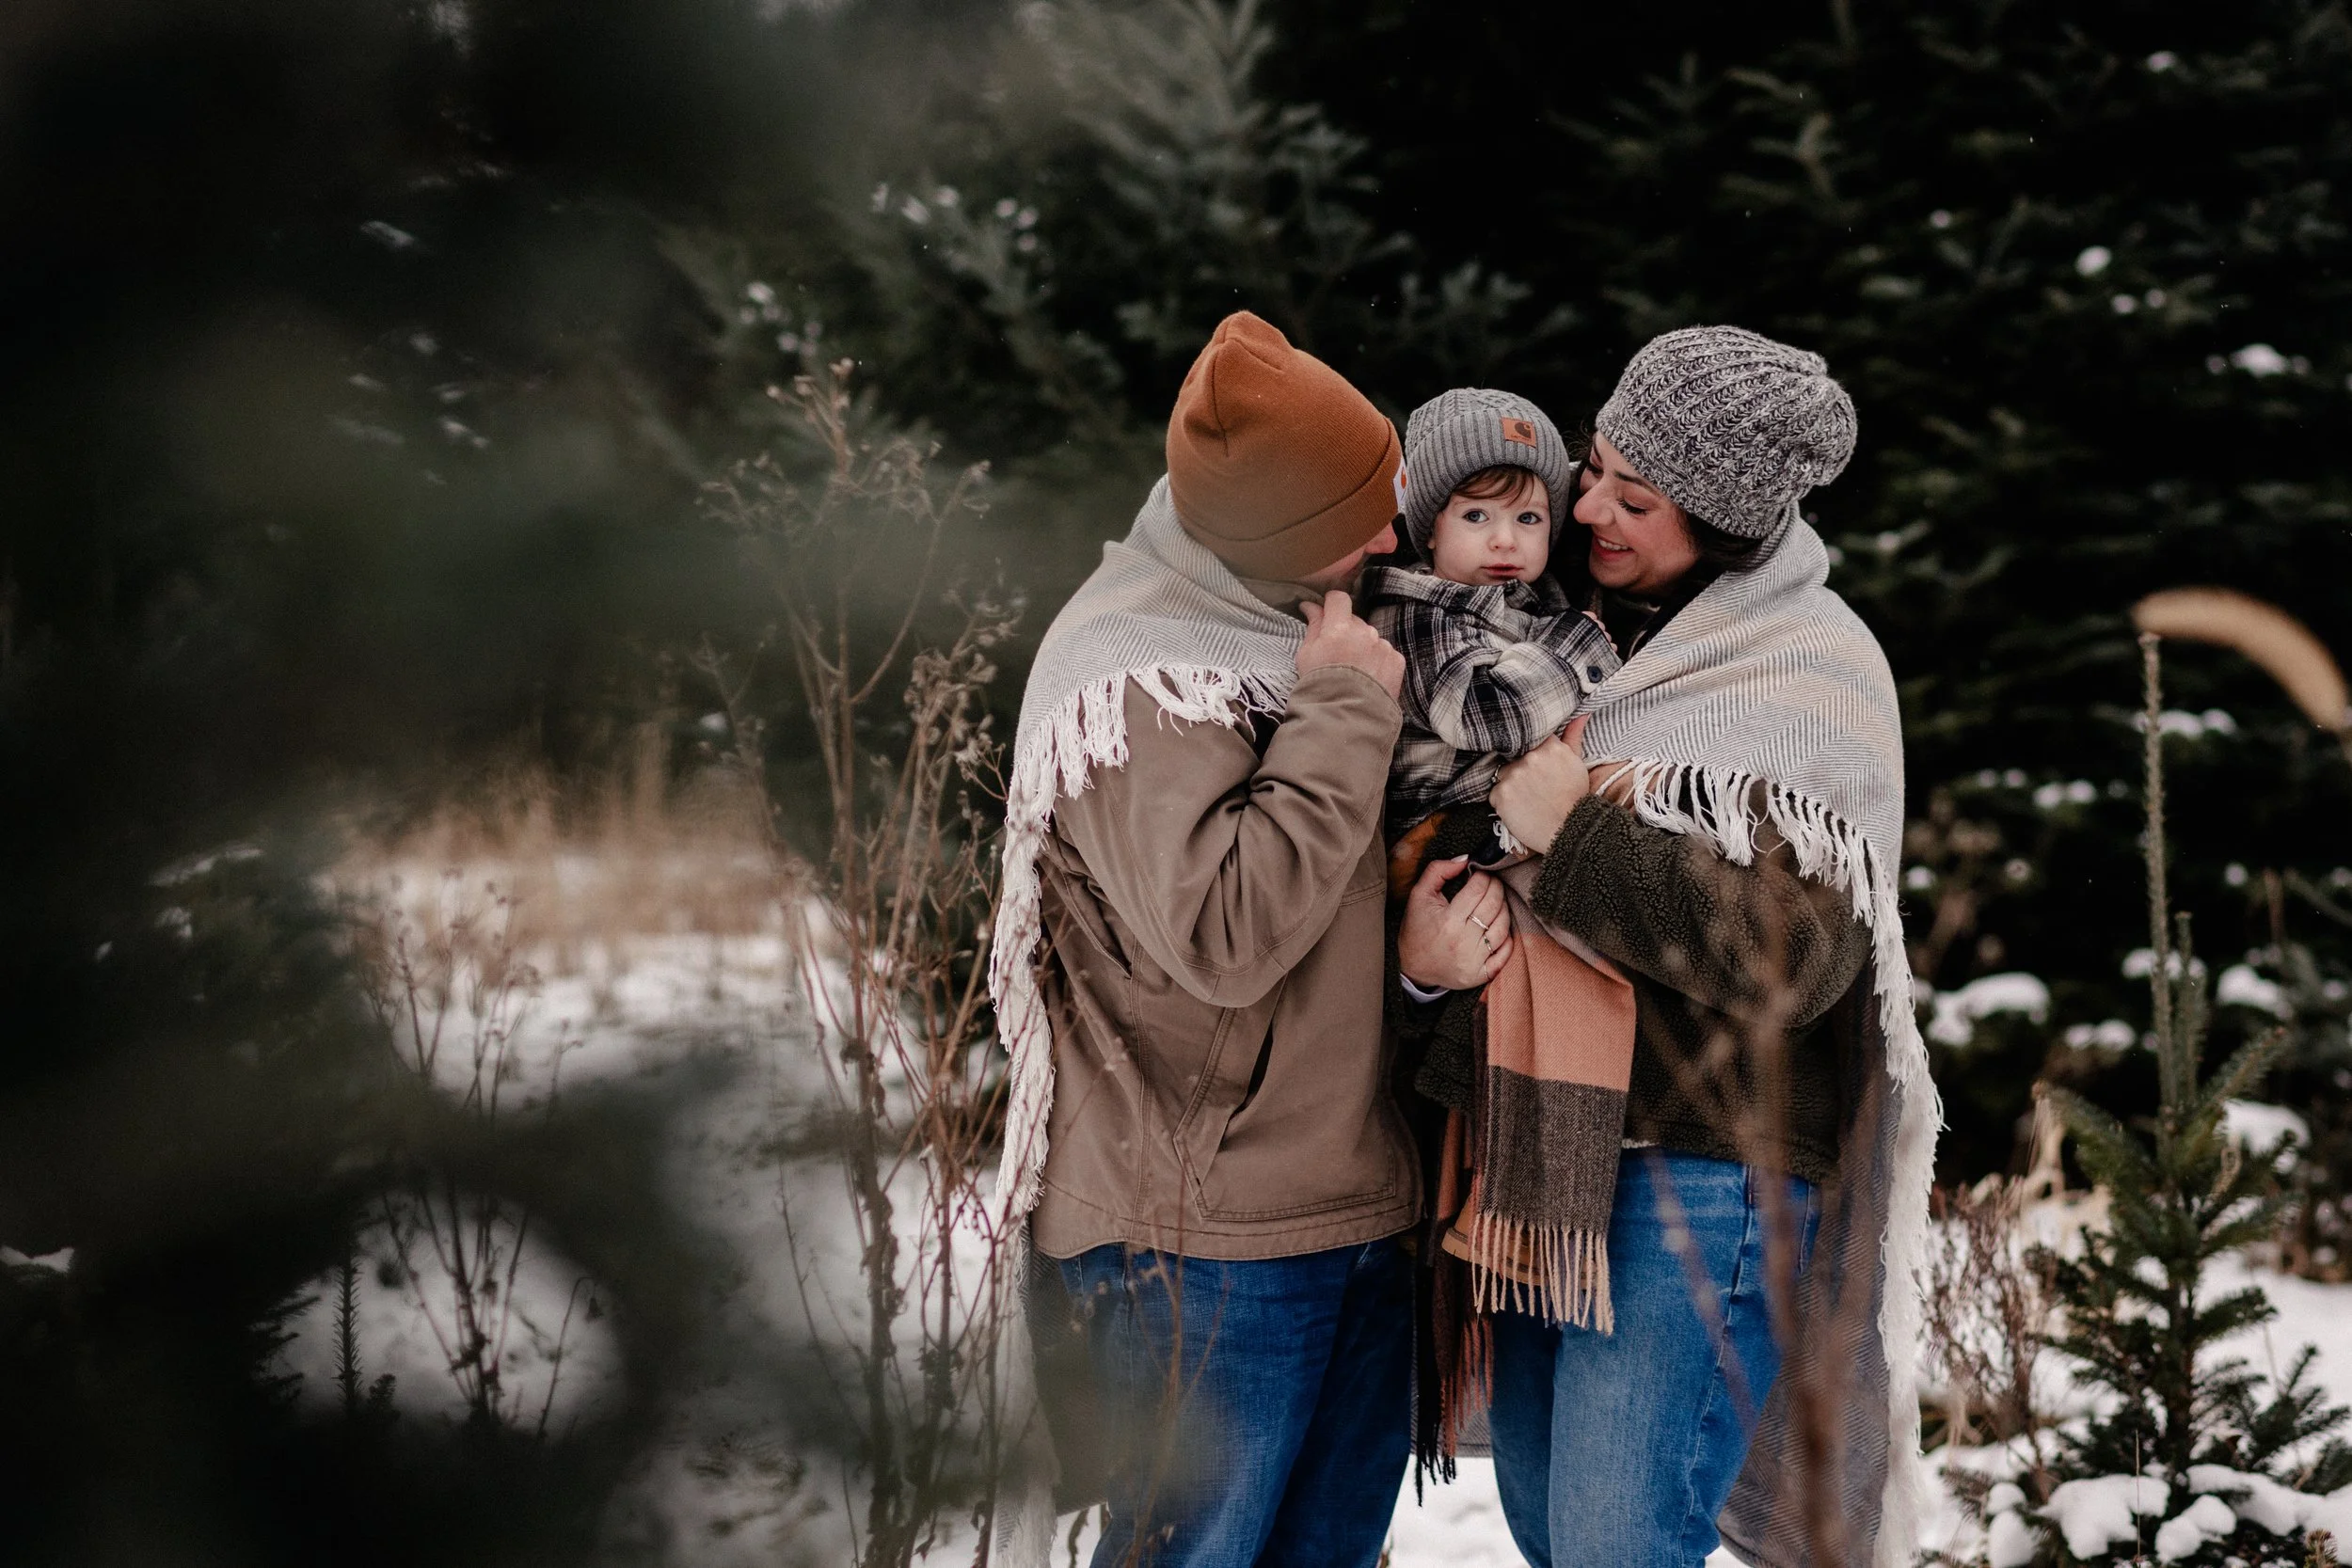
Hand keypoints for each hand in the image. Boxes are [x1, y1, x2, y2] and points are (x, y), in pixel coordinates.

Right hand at [1298, 589, 1404, 699]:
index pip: (1339, 599)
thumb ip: (1313, 626)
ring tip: (1354, 670)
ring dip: (1362, 646)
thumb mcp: (1306, 656)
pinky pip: (1385, 652)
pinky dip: (1377, 660)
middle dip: (1345, 630)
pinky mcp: (1397, 660)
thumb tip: (1311, 606)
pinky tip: (1368, 676)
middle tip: (1337, 652)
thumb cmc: (1320, 687)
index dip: (1332, 603)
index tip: (1327, 611)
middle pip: (1355, 620)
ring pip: (1371, 637)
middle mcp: (1364, 632)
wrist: (1347, 718)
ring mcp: (1383, 646)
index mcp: (1339, 628)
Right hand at [1397, 856, 1512, 991]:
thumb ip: (1438, 871)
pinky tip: (1499, 928)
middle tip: (1492, 883)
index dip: (1484, 877)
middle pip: (1494, 905)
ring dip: (1503, 909)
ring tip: (1495, 902)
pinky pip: (1505, 953)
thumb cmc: (1417, 928)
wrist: (1412, 967)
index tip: (1481, 874)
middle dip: (1497, 888)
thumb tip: (1465, 860)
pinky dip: (1507, 938)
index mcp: (1448, 920)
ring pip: (1503, 926)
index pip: (1478, 889)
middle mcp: (1463, 941)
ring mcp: (1473, 961)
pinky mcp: (1480, 975)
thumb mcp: (1419, 895)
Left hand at [1491, 714, 1590, 855]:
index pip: (1528, 739)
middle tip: (1535, 788)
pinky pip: (1494, 794)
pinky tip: (1519, 810)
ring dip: (1511, 785)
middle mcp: (1530, 758)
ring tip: (1528, 800)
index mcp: (1549, 747)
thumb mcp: (1577, 763)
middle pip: (1514, 758)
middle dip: (1521, 770)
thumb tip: (1581, 714)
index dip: (1529, 751)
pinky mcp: (1501, 795)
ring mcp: (1514, 776)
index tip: (1535, 765)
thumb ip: (1573, 737)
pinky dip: (1503, 802)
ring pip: (1503, 775)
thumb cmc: (1575, 798)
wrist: (1571, 832)